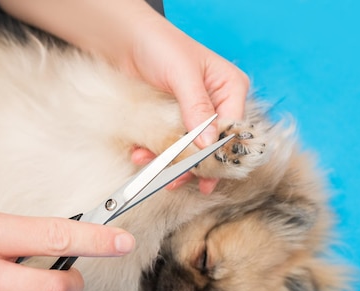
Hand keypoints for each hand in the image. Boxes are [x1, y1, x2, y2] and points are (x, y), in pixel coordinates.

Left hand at [0, 0, 248, 193]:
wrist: (126, 40)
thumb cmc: (160, 46)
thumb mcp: (183, 75)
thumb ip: (197, 108)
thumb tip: (209, 143)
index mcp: (230, 88)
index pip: (233, 128)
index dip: (221, 153)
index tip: (207, 173)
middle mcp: (216, 103)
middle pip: (212, 144)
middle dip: (195, 165)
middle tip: (180, 181)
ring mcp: (192, 114)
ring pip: (189, 149)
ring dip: (173, 163)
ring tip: (158, 174)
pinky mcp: (171, 121)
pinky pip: (169, 144)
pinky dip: (157, 153)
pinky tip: (142, 155)